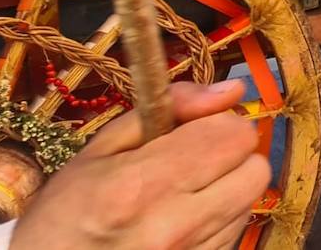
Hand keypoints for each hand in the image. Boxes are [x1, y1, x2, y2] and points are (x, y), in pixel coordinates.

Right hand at [11, 80, 268, 249]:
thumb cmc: (64, 213)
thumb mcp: (100, 149)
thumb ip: (168, 109)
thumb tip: (231, 89)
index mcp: (142, 184)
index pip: (233, 136)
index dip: (219, 122)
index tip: (194, 127)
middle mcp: (174, 225)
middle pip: (255, 169)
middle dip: (231, 154)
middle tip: (195, 157)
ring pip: (250, 201)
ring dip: (227, 186)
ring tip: (183, 191)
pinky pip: (235, 232)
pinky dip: (220, 218)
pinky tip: (184, 219)